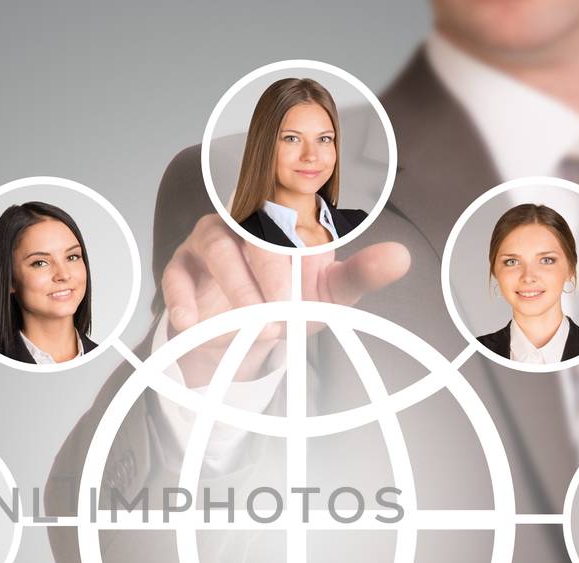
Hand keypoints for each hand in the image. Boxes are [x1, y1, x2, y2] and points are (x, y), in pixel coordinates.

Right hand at [161, 214, 410, 386]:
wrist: (244, 334)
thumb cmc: (290, 301)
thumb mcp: (330, 293)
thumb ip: (362, 274)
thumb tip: (402, 257)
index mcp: (286, 218)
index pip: (294, 212)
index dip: (300, 245)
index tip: (307, 286)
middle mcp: (246, 220)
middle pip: (254, 230)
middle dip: (271, 275)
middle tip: (284, 314)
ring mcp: (210, 239)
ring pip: (218, 248)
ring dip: (237, 289)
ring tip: (255, 326)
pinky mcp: (180, 266)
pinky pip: (176, 275)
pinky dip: (183, 299)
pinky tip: (193, 323)